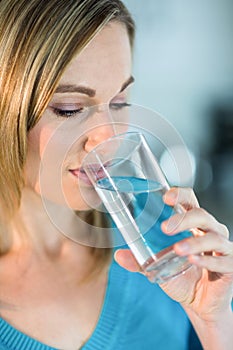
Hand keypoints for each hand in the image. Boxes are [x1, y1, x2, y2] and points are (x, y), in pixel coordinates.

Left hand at [114, 187, 232, 322]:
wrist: (199, 303)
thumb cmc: (182, 277)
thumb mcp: (158, 268)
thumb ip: (140, 261)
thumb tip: (119, 255)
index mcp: (192, 225)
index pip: (190, 201)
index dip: (180, 195)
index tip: (166, 197)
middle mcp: (209, 231)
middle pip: (201, 215)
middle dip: (184, 219)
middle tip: (166, 228)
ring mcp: (221, 248)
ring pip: (213, 236)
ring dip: (195, 242)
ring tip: (177, 249)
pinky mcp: (230, 265)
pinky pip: (223, 259)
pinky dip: (208, 260)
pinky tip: (194, 261)